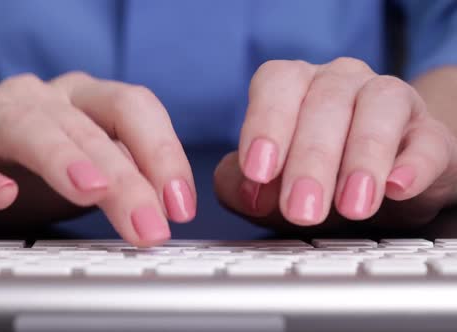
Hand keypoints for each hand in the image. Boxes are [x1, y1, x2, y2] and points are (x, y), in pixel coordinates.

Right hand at [0, 73, 195, 245]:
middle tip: (148, 225)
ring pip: (25, 125)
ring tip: (90, 190)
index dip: (163, 153)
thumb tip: (169, 207)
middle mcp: (37, 99)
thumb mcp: (82, 174)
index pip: (133, 109)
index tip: (179, 206)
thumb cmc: (20, 167)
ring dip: (61, 157)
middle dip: (124, 177)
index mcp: (80, 102)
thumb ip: (123, 179)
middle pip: (87, 126)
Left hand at [215, 58, 456, 229]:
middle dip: (310, 161)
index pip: (276, 83)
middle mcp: (340, 81)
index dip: (265, 124)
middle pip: (324, 103)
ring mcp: (389, 100)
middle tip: (301, 210)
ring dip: (362, 159)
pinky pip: (427, 140)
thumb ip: (241, 186)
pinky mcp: (431, 133)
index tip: (258, 171)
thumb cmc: (315, 176)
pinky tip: (397, 188)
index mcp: (295, 85)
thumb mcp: (270, 185)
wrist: (382, 181)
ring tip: (351, 206)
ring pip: (378, 108)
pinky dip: (414, 164)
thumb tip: (245, 192)